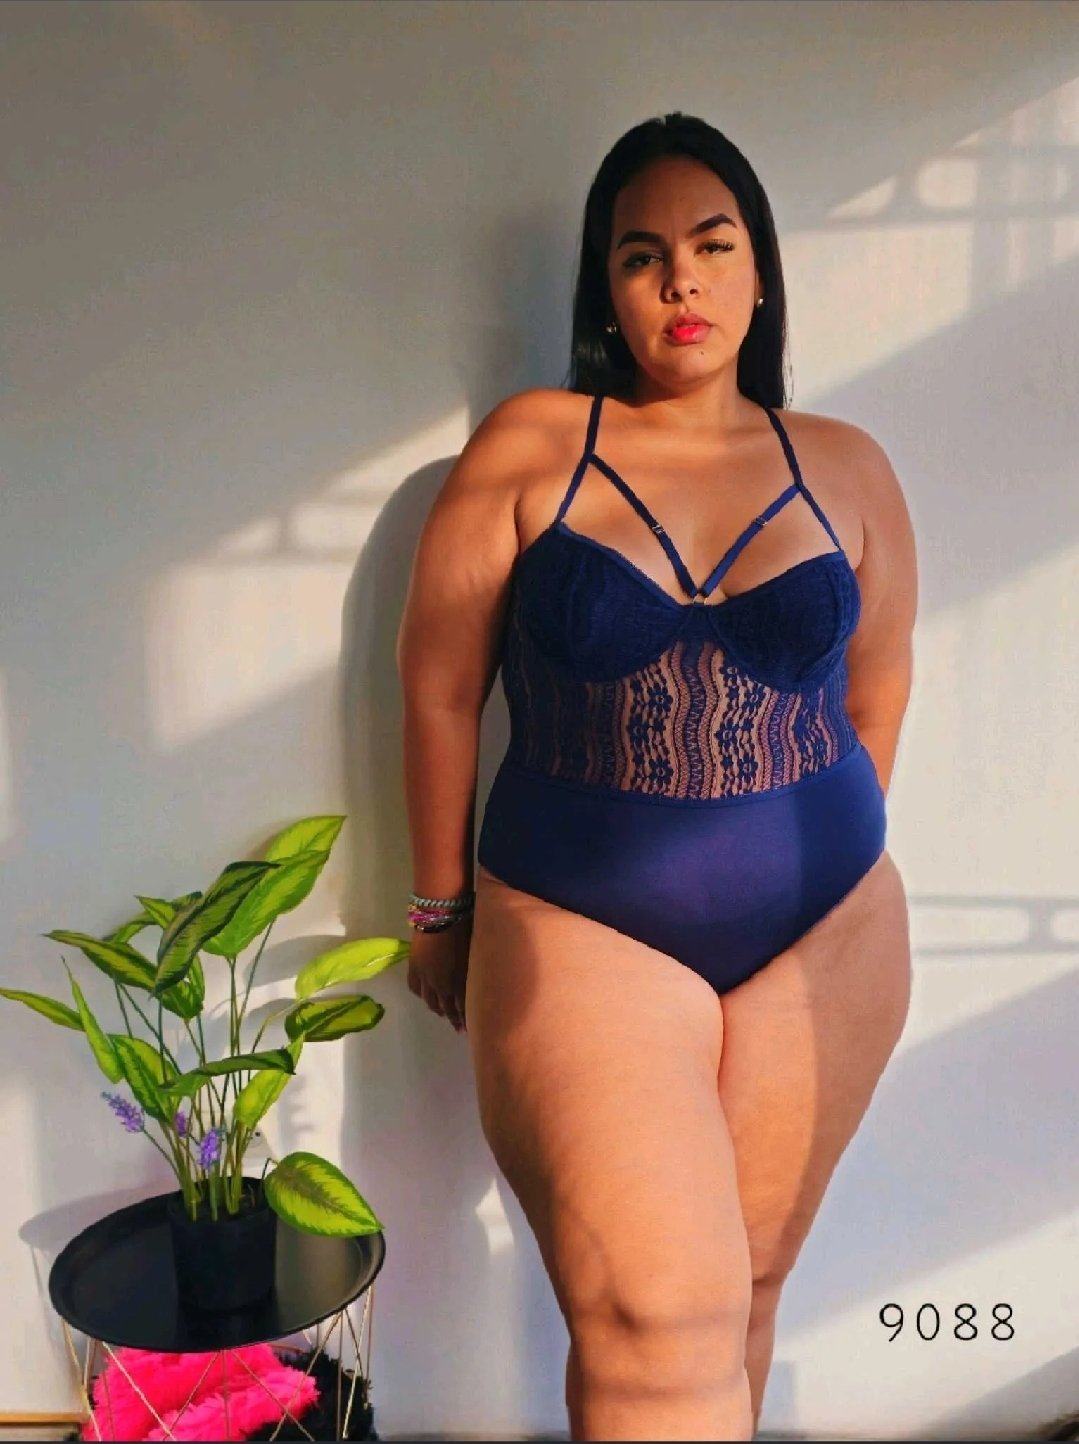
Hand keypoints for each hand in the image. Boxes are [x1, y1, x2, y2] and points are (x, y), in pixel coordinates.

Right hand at [406, 914, 471, 1032]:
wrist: (440, 915)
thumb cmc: (464, 929)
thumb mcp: (474, 953)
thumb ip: (476, 970)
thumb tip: (480, 980)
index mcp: (459, 981)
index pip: (463, 1006)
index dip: (466, 1018)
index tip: (470, 1027)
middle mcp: (441, 984)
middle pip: (446, 1007)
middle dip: (452, 1018)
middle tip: (457, 1025)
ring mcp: (426, 976)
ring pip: (430, 1000)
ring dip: (437, 1008)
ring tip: (442, 1012)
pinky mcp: (414, 967)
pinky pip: (415, 987)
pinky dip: (421, 994)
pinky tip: (425, 995)